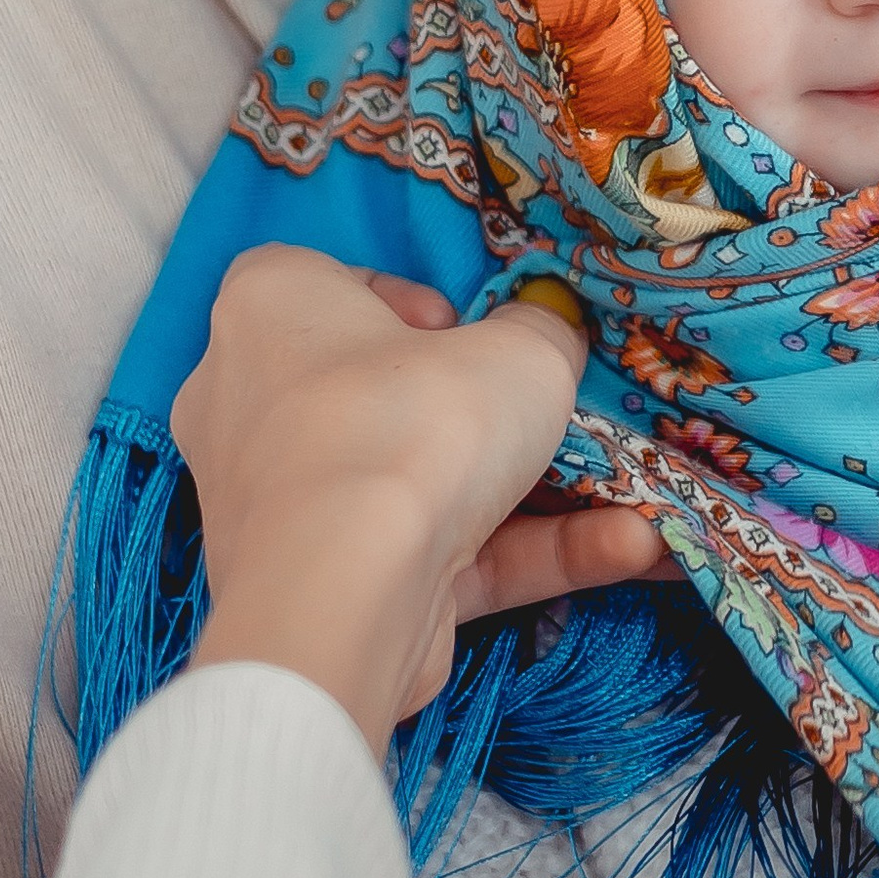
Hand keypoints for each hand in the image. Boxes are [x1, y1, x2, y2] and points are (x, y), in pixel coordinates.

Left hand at [175, 248, 665, 753]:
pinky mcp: (319, 590)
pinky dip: (519, 556)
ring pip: (407, 488)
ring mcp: (275, 509)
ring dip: (523, 499)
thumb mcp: (521, 351)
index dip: (400, 299)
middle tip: (533, 414)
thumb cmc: (414, 424)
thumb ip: (542, 334)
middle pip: (370, 393)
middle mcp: (245, 402)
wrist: (346, 594)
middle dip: (463, 411)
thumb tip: (543, 336)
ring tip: (633, 509)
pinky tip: (627, 552)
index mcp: (267, 309)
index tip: (466, 328)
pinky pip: (426, 557)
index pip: (319, 283)